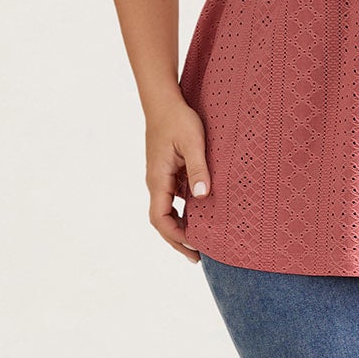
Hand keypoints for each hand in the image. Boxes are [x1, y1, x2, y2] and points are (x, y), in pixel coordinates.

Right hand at [147, 97, 210, 263]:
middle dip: (178, 239)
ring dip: (182, 226)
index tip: (193, 247)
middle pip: (162, 220)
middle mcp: (156, 182)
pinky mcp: (168, 171)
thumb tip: (202, 196)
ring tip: (202, 241)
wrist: (163, 100)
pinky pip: (174, 198)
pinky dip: (186, 211)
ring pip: (168, 210)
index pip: (160, 218)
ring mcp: (161, 177)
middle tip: (198, 257)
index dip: (175, 236)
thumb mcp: (193, 143)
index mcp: (158, 179)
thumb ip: (198, 169)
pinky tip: (202, 214)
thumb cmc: (178, 119)